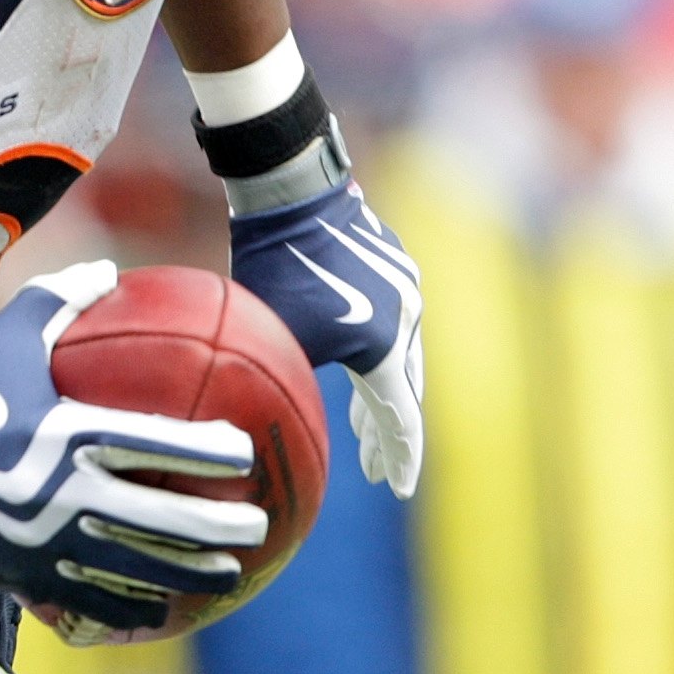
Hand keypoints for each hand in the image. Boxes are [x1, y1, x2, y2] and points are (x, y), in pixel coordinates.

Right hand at [0, 264, 268, 633]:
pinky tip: (164, 606)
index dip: (210, 451)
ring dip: (193, 574)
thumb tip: (110, 267)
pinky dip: (135, 607)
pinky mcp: (33, 578)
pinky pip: (97, 601)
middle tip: (257, 525)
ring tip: (229, 572)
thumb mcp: (4, 336)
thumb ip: (60, 299)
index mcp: (69, 435)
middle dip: (221, 528)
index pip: (159, 444)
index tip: (245, 452)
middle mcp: (68, 495)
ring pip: (141, 570)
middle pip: (166, 521)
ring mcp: (52, 544)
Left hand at [228, 178, 424, 492]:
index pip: (400, 417)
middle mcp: (407, 317)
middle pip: (403, 389)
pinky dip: (379, 355)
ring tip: (361, 427)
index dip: (399, 456)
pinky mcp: (393, 264)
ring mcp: (405, 287)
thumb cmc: (275, 264)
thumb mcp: (275, 337)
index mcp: (384, 345)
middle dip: (388, 433)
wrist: (290, 187)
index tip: (398, 486)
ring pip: (398, 356)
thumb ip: (284, 383)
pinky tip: (358, 363)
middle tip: (378, 470)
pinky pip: (392, 323)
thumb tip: (267, 432)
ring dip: (380, 394)